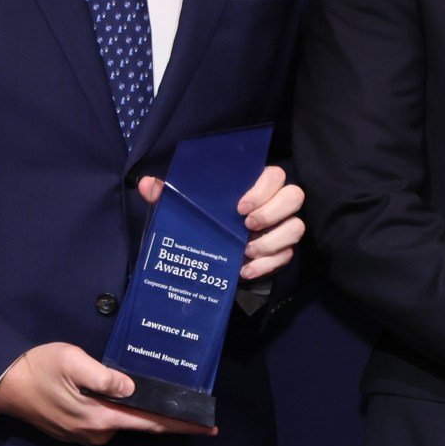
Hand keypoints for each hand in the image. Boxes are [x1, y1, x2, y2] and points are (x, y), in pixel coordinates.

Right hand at [0, 338, 205, 440]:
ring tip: (156, 392)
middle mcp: (96, 433)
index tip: (208, 427)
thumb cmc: (37, 368)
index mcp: (99, 419)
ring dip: (138, 410)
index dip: (181, 425)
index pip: (149, 424)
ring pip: (122, 422)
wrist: (2, 385)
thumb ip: (105, 377)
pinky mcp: (76, 431)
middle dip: (165, 415)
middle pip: (140, 424)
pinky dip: (120, 410)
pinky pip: (107, 421)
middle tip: (191, 403)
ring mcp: (84, 435)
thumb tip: (132, 389)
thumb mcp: (73, 362)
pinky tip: (123, 395)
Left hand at [131, 164, 306, 286]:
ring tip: (246, 251)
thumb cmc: (202, 224)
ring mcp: (281, 229)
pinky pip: (286, 257)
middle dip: (273, 212)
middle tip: (247, 226)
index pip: (275, 175)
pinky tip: (244, 270)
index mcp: (255, 186)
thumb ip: (167, 196)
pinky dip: (266, 266)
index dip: (263, 189)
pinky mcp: (281, 253)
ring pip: (297, 227)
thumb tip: (147, 185)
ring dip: (272, 241)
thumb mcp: (182, 210)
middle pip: (295, 196)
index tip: (240, 207)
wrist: (210, 260)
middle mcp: (274, 204)